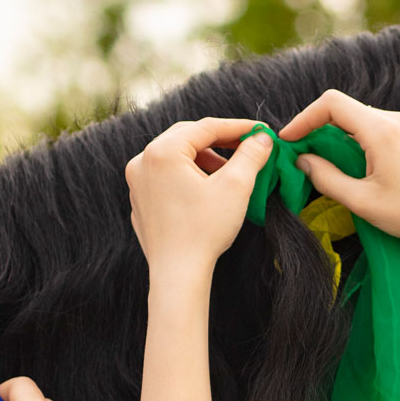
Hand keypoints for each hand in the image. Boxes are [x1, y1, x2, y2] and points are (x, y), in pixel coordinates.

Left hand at [125, 116, 270, 278]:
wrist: (178, 273)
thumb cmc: (205, 230)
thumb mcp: (236, 186)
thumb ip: (251, 155)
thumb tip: (262, 138)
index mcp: (163, 151)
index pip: (206, 127)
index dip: (238, 127)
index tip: (262, 132)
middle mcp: (142, 161)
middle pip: (187, 137)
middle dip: (220, 142)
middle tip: (247, 148)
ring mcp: (137, 182)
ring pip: (176, 157)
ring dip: (204, 159)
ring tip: (229, 174)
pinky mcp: (140, 200)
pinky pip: (166, 177)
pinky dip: (188, 176)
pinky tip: (208, 191)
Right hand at [279, 90, 399, 250]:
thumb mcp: (361, 201)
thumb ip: (325, 178)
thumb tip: (302, 162)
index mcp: (381, 130)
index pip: (331, 103)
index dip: (304, 118)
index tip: (290, 139)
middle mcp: (396, 120)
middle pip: (346, 109)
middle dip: (319, 128)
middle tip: (302, 153)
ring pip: (362, 119)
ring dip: (339, 136)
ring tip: (326, 163)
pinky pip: (379, 129)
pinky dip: (359, 141)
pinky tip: (355, 167)